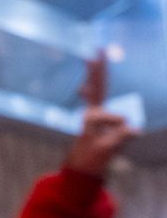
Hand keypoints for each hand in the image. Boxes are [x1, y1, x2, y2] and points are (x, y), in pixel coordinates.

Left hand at [63, 52, 135, 177]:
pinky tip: (89, 71)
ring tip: (91, 55)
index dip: (117, 124)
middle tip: (97, 51)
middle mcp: (91, 111)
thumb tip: (135, 129)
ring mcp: (93, 112)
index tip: (126, 131)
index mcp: (91, 118)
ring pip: (96, 86)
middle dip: (98, 69)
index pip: (106, 113)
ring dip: (96, 71)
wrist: (81, 166)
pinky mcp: (97, 115)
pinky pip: (98, 93)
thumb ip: (120, 138)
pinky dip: (95, 81)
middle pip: (96, 85)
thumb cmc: (92, 158)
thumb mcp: (107, 149)